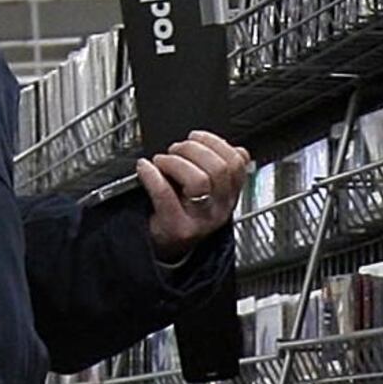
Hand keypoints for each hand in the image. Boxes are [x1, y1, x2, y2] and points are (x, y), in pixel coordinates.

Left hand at [137, 131, 251, 260]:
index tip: (196, 137)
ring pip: (199, 181)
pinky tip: (144, 168)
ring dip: (176, 162)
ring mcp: (200, 221)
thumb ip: (219, 169)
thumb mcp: (210, 193)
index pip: (238, 163)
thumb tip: (226, 144)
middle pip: (219, 169)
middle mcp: (220, 209)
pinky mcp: (177, 229)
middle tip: (175, 149)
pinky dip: (152, 176)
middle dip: (193, 149)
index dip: (216, 142)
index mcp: (230, 195)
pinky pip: (165, 196)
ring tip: (162, 160)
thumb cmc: (183, 213)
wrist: (167, 246)